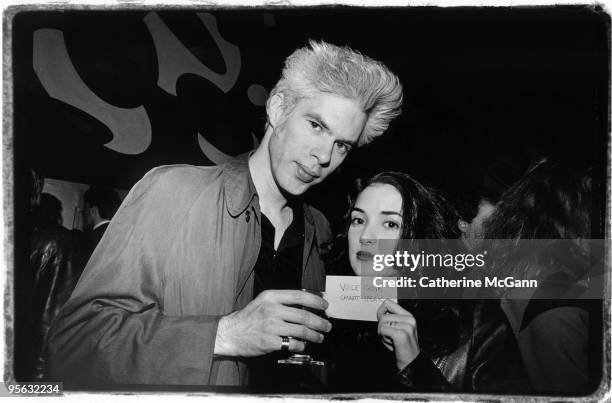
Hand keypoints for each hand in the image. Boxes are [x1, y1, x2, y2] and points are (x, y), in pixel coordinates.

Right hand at [213, 289, 331, 356]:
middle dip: (320, 322)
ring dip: (314, 335)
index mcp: (271, 297)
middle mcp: (271, 309)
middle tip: (327, 326)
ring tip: (319, 337)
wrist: (230, 333)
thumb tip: (306, 305)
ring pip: (301, 330)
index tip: (325, 305)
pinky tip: (303, 345)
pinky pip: (292, 343)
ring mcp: (270, 326)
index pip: (299, 295)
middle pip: (304, 315)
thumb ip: (282, 301)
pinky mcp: (269, 341)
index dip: (315, 300)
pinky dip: (301, 345)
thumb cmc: (248, 318)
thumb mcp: (263, 302)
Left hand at [377, 299, 419, 370]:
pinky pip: (383, 330)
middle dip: (381, 327)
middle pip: (383, 315)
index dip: (380, 311)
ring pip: (382, 323)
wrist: (411, 362)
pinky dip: (383, 338)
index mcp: (408, 316)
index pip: (388, 303)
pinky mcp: (402, 334)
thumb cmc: (403, 347)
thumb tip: (380, 313)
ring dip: (383, 334)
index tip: (380, 319)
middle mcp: (409, 319)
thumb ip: (392, 319)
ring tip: (392, 340)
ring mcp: (406, 326)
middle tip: (389, 336)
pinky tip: (392, 343)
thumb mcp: (399, 329)